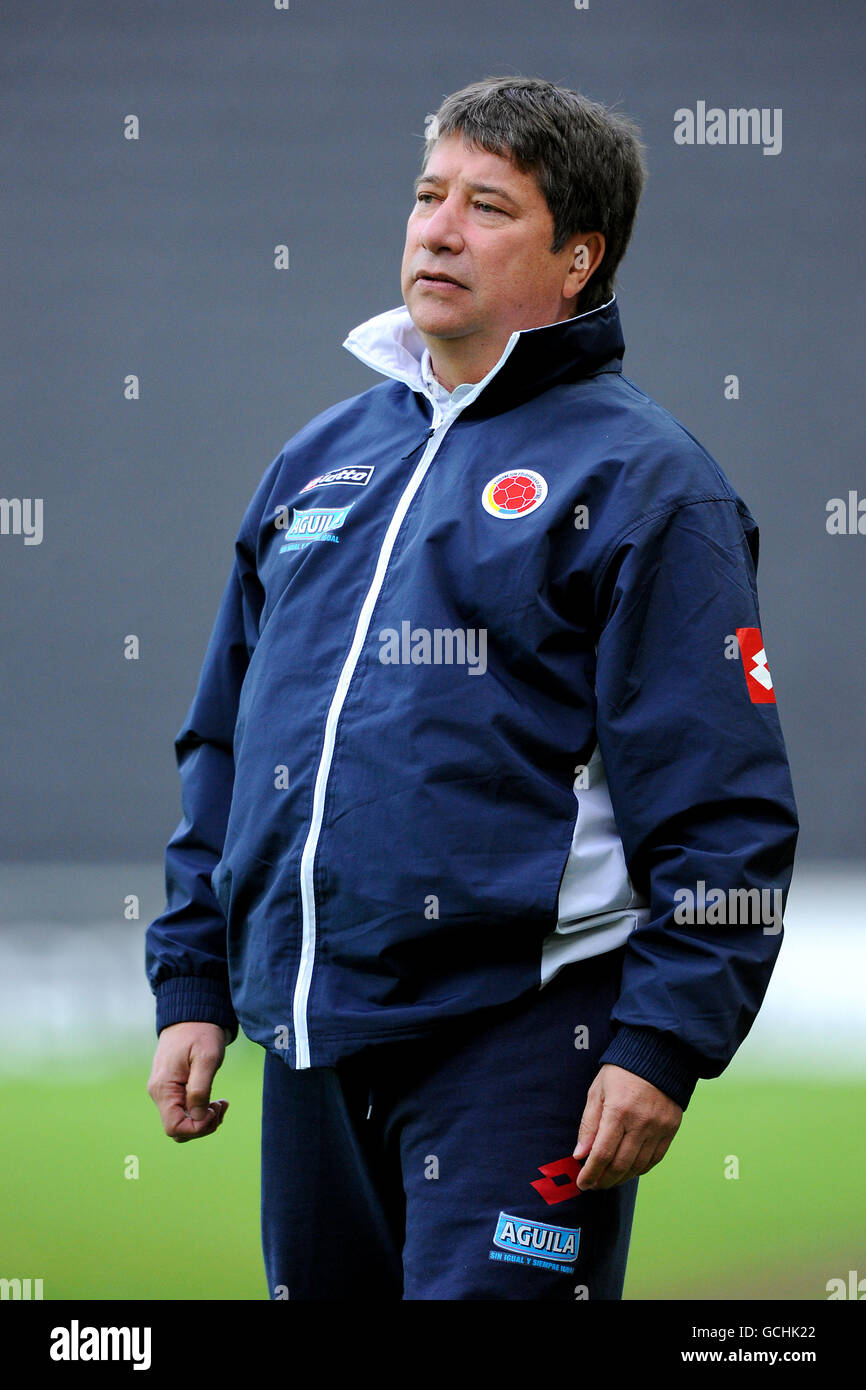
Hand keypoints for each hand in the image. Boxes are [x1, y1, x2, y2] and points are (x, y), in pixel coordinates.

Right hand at [147, 1021, 229, 1142]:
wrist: (192, 1016)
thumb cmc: (200, 1033)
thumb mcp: (206, 1058)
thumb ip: (200, 1090)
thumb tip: (198, 1117)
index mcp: (164, 1088)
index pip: (174, 1127)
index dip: (197, 1128)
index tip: (214, 1110)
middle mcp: (159, 1093)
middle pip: (178, 1128)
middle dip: (202, 1125)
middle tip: (221, 1106)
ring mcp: (164, 1091)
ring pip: (181, 1121)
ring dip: (203, 1119)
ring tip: (220, 1103)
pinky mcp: (171, 1088)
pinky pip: (183, 1110)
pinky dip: (199, 1111)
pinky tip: (213, 1100)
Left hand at [573, 1063, 681, 1190]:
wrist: (659, 1056)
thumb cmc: (622, 1072)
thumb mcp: (598, 1091)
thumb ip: (589, 1124)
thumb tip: (580, 1154)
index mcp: (618, 1110)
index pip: (602, 1153)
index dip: (591, 1173)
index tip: (582, 1183)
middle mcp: (641, 1122)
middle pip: (621, 1164)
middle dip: (604, 1180)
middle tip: (593, 1185)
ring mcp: (658, 1128)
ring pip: (638, 1166)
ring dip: (621, 1178)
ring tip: (608, 1180)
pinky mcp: (671, 1130)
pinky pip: (655, 1159)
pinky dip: (639, 1169)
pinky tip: (628, 1171)